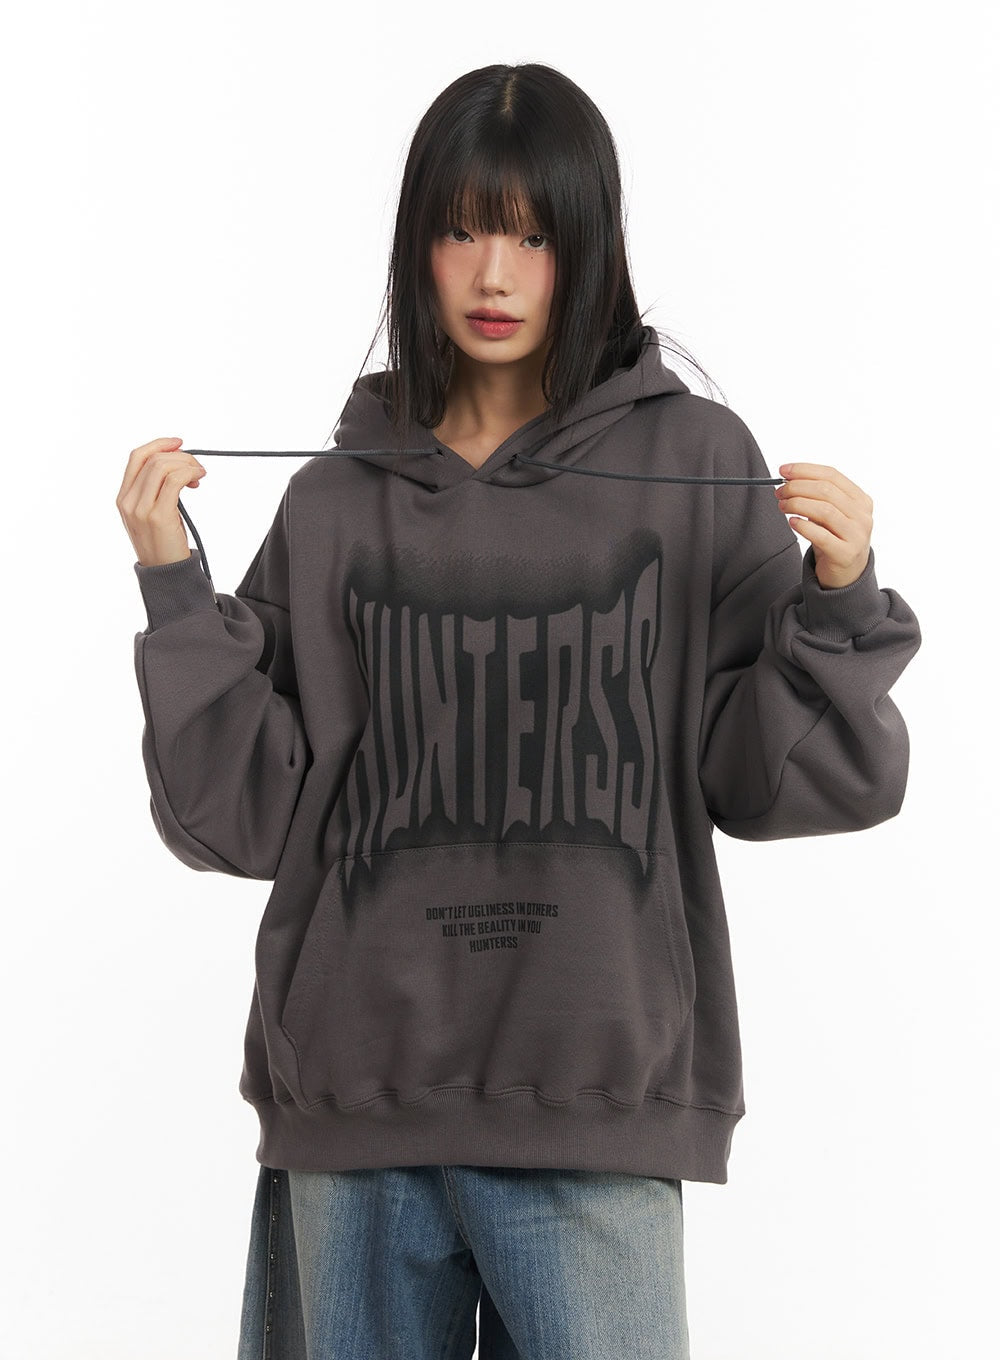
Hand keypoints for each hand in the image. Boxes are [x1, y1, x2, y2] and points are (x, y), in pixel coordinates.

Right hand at [117, 436, 206, 567]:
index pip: (136, 457)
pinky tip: (198, 479)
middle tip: (197, 467)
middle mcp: (128, 501)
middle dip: (180, 456)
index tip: (179, 443)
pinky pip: (174, 481)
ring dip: (187, 464)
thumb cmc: (164, 544)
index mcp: (123, 498)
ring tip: (200, 474)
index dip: (159, 444)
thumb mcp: (151, 514)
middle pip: (153, 459)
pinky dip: (189, 473)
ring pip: (163, 466)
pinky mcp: (159, 516)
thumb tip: (176, 464)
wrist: (166, 574)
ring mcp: (141, 509)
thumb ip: (155, 490)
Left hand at [775, 462, 873, 589]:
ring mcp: (856, 535)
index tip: (783, 470)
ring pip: (824, 510)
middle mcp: (862, 515)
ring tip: (783, 506)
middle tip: (779, 492)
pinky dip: (804, 526)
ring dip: (797, 504)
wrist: (847, 573)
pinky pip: (822, 536)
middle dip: (797, 487)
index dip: (805, 470)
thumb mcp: (832, 514)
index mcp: (861, 499)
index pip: (832, 475)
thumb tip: (789, 479)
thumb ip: (818, 497)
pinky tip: (792, 522)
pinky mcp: (845, 554)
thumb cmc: (835, 538)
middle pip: (826, 491)